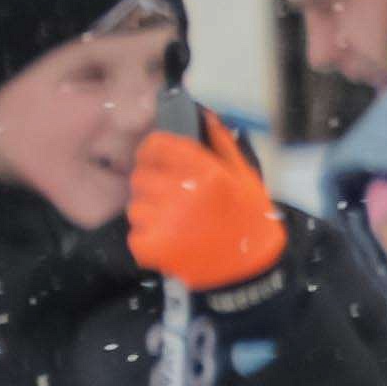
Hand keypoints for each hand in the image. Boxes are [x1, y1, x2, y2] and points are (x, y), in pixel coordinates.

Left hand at [122, 112, 284, 299]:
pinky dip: (149, 237)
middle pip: (141, 176)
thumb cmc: (250, 220)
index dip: (153, 149)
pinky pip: (136, 232)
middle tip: (171, 197)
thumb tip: (203, 113)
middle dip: (152, 183)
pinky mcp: (153, 247)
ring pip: (136, 205)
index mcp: (207, 174)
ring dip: (150, 211)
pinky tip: (172, 240)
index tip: (157, 157)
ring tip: (174, 222)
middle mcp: (183, 194)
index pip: (158, 146)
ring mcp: (166, 222)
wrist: (251, 272)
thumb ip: (222, 144)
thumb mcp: (246, 178)